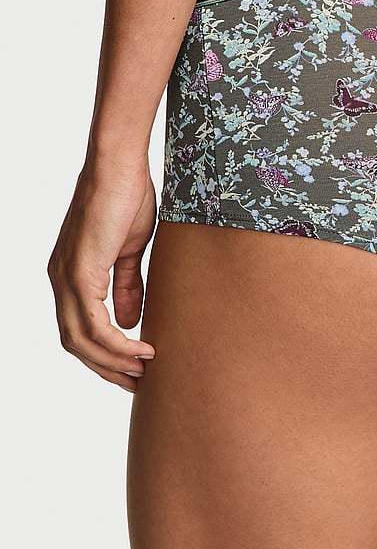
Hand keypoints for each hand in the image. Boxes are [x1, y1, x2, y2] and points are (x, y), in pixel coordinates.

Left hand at [49, 157, 157, 391]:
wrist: (119, 166)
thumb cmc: (126, 197)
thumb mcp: (131, 250)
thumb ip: (127, 286)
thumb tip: (130, 321)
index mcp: (69, 274)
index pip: (78, 329)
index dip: (103, 354)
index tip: (134, 367)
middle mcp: (59, 279)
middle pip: (74, 343)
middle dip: (106, 368)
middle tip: (138, 382)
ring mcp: (66, 277)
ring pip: (80, 339)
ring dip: (112, 361)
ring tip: (144, 370)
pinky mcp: (80, 272)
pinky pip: (94, 323)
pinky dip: (117, 343)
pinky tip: (141, 348)